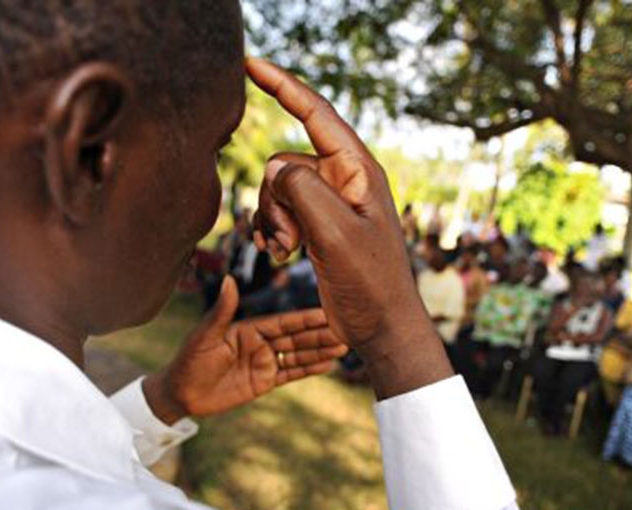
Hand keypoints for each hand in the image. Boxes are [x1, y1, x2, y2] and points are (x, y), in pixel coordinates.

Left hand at [143, 276, 347, 422]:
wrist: (181, 394)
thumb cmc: (189, 360)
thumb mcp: (205, 335)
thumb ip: (222, 310)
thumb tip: (228, 279)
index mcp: (250, 328)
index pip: (283, 323)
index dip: (305, 320)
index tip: (327, 315)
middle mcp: (261, 343)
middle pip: (296, 339)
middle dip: (319, 336)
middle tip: (345, 333)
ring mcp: (264, 363)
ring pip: (297, 355)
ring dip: (319, 351)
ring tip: (343, 348)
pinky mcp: (264, 382)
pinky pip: (291, 374)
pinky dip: (308, 369)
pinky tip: (327, 365)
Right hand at [246, 58, 451, 398]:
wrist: (380, 324)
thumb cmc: (371, 282)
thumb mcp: (336, 233)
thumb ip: (303, 190)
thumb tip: (277, 169)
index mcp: (358, 170)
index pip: (316, 113)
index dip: (283, 85)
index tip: (251, 63)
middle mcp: (344, 179)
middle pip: (285, 163)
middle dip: (275, 200)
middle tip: (290, 240)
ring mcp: (331, 202)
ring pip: (278, 190)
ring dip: (274, 221)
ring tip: (288, 252)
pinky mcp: (319, 224)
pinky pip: (281, 211)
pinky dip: (274, 230)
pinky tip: (280, 254)